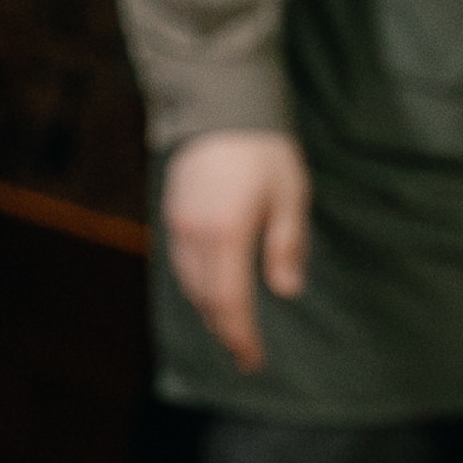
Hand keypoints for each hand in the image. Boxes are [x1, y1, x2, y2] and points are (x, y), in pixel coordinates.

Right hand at [163, 130, 311, 372]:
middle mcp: (194, 235)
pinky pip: (179, 264)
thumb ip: (287, 245)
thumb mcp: (290, 196)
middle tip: (245, 353)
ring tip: (231, 328)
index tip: (253, 359)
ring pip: (188, 284)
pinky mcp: (171, 212)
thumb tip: (286, 290)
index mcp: (226, 234)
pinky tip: (212, 292)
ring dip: (209, 310)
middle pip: (205, 299)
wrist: (221, 103)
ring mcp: (177, 224)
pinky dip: (196, 285)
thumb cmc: (264, 149)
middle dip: (225, 330)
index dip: (240, 335)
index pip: (229, 301)